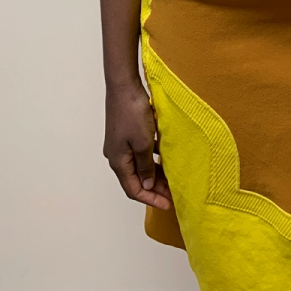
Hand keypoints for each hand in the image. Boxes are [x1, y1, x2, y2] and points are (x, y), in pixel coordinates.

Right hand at [104, 81, 172, 208]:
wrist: (124, 86)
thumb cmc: (132, 113)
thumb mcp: (143, 143)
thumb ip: (146, 167)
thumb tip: (147, 185)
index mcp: (118, 162)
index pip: (133, 190)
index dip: (150, 199)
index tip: (167, 204)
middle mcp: (117, 156)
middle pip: (136, 179)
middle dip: (155, 188)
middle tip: (173, 193)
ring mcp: (121, 144)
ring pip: (140, 166)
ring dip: (155, 173)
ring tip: (172, 178)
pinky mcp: (127, 133)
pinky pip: (141, 152)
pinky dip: (153, 158)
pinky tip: (166, 157)